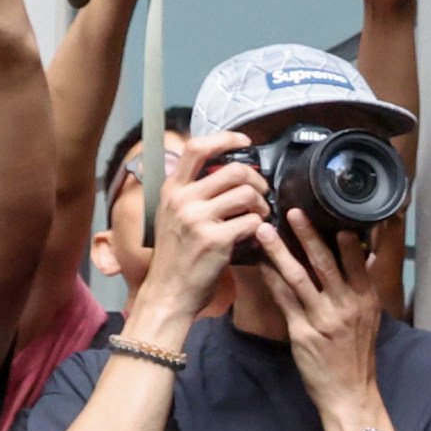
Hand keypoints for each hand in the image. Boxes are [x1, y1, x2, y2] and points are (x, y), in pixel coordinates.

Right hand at [133, 131, 261, 331]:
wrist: (168, 292)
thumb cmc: (176, 254)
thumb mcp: (171, 215)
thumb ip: (192, 191)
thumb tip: (224, 168)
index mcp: (172, 190)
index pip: (197, 148)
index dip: (225, 138)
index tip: (245, 142)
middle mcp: (182, 200)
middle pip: (234, 170)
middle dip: (257, 180)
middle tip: (260, 194)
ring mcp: (197, 219)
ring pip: (248, 194)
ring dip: (262, 205)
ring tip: (258, 216)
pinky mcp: (215, 240)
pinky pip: (253, 222)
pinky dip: (260, 228)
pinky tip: (253, 236)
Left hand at [251, 204, 391, 424]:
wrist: (349, 392)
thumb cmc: (358, 353)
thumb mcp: (370, 317)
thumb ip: (362, 286)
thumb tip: (362, 254)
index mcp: (365, 298)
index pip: (354, 260)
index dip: (341, 236)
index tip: (327, 211)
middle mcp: (346, 306)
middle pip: (324, 263)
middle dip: (306, 234)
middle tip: (291, 211)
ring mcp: (323, 319)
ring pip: (299, 277)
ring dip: (279, 252)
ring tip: (264, 232)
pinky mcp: (302, 333)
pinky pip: (284, 300)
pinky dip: (271, 280)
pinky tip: (260, 265)